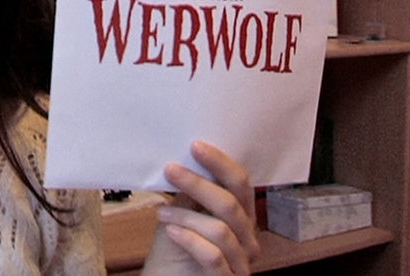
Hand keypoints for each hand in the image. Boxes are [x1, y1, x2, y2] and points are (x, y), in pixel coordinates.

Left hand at [142, 142, 260, 274]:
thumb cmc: (175, 252)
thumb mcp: (183, 217)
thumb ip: (191, 195)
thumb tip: (186, 161)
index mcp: (241, 218)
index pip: (241, 184)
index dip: (220, 163)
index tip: (195, 146)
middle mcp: (247, 240)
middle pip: (231, 204)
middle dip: (199, 184)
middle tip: (171, 170)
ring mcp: (240, 263)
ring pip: (220, 229)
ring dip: (186, 216)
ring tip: (161, 213)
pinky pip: (213, 255)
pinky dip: (190, 240)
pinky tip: (171, 232)